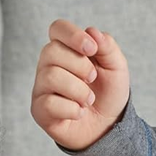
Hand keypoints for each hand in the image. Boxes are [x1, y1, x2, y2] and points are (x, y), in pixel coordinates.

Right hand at [31, 20, 130, 151]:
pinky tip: (79, 113)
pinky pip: (50, 103)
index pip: (57, 28)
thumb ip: (107, 46)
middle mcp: (48, 65)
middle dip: (80, 66)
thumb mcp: (116, 67)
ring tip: (88, 100)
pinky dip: (73, 109)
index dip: (73, 35)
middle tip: (92, 79)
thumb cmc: (108, 93)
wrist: (108, 127)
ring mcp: (41, 87)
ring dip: (80, 90)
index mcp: (65, 49)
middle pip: (51, 51)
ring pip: (51, 76)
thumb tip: (92, 31)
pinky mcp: (39, 110)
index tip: (92, 49)